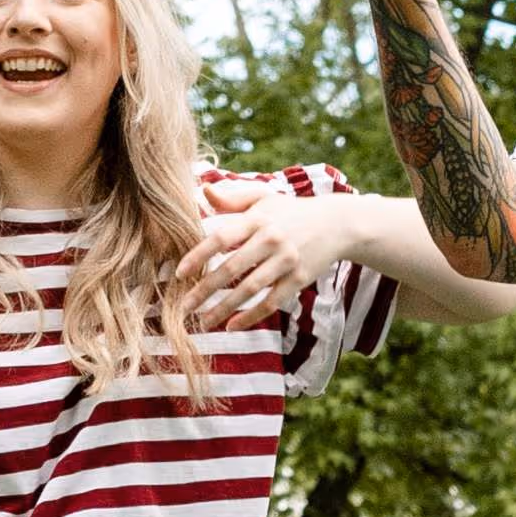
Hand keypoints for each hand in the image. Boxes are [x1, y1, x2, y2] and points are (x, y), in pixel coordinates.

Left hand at [179, 180, 321, 330]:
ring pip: (249, 290)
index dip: (198, 256)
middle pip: (231, 268)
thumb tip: (202, 190)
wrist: (336, 224)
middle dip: (204, 290)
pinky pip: (271, 303)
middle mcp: (271, 239)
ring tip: (203, 322)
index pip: (221, 238)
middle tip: (183, 307)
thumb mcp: (263, 198)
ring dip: (223, 309)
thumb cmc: (291, 211)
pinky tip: (232, 326)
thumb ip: (232, 198)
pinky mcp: (299, 279)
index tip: (179, 273)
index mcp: (258, 218)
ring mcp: (286, 261)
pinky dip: (250, 317)